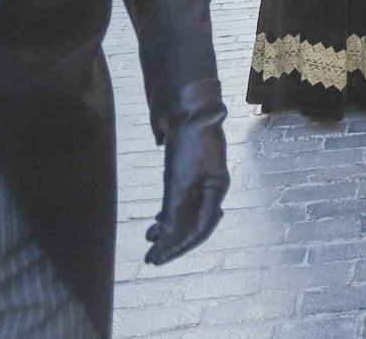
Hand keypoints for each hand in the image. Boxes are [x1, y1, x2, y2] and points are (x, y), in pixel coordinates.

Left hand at [144, 79, 228, 265]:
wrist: (185, 106)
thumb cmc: (188, 144)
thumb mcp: (180, 182)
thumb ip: (175, 213)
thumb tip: (168, 242)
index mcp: (217, 190)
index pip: (201, 228)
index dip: (180, 246)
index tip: (159, 259)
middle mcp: (211, 186)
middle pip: (192, 222)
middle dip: (171, 240)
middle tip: (151, 256)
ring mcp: (199, 176)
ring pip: (184, 210)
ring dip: (167, 227)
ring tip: (148, 237)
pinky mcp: (186, 168)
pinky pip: (178, 198)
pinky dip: (167, 211)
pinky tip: (157, 219)